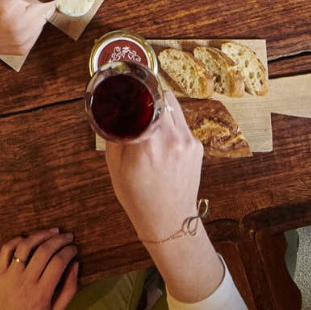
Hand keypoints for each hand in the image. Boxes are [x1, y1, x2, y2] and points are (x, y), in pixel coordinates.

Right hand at [0, 0, 57, 60]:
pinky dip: (32, 20)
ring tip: (19, 4)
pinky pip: (38, 27)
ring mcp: (22, 38)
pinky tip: (17, 17)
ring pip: (46, 15)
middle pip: (48, 2)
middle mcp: (18, 23)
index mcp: (6, 4)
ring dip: (38, 7)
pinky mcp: (24, 47)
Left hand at [0, 228, 79, 309]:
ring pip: (26, 246)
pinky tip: (28, 239)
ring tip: (52, 232)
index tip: (74, 249)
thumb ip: (68, 290)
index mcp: (42, 293)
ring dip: (41, 235)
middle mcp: (26, 282)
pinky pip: (6, 249)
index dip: (68, 252)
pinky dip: (18, 240)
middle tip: (68, 236)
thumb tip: (75, 265)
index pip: (58, 263)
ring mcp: (10, 276)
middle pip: (45, 251)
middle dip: (59, 240)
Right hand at [103, 94, 203, 243]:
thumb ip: (114, 135)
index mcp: (148, 143)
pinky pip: (182, 123)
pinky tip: (162, 141)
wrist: (170, 221)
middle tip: (137, 103)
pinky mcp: (197, 146)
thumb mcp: (115, 167)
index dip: (137, 90)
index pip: (146, 98)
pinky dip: (170, 124)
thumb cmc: (139, 199)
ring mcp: (188, 141)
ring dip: (161, 108)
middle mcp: (172, 138)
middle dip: (149, 96)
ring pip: (174, 107)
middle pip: (163, 96)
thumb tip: (112, 111)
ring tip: (149, 121)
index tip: (128, 88)